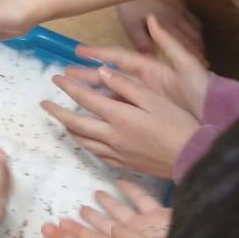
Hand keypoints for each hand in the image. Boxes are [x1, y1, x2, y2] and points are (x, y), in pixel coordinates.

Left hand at [41, 65, 199, 178]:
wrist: (193, 158)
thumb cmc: (178, 124)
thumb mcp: (154, 99)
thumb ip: (126, 86)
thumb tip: (102, 72)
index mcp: (119, 116)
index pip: (85, 99)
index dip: (68, 88)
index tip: (56, 79)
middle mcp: (112, 137)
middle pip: (76, 124)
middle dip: (58, 112)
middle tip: (44, 104)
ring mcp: (117, 154)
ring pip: (83, 142)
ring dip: (68, 130)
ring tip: (61, 121)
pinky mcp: (124, 165)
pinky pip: (97, 155)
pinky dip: (85, 145)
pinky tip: (85, 142)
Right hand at [71, 15, 210, 120]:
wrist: (217, 116)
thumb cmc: (202, 89)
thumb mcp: (187, 63)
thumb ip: (168, 41)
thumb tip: (151, 17)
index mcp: (151, 68)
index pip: (119, 57)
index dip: (99, 53)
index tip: (78, 51)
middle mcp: (144, 83)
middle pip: (110, 77)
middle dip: (87, 74)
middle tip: (64, 75)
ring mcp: (144, 100)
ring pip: (111, 94)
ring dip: (91, 92)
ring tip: (71, 92)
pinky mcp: (146, 115)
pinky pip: (120, 111)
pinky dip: (104, 111)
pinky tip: (90, 114)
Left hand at [118, 0, 204, 58]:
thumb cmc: (131, 3)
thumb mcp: (131, 25)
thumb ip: (142, 43)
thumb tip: (151, 60)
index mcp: (167, 26)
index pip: (184, 44)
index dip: (193, 55)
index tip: (201, 64)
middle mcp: (178, 17)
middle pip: (193, 35)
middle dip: (200, 49)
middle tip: (205, 61)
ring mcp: (179, 6)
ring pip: (195, 25)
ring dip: (199, 38)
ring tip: (202, 48)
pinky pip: (192, 14)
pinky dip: (196, 25)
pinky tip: (195, 28)